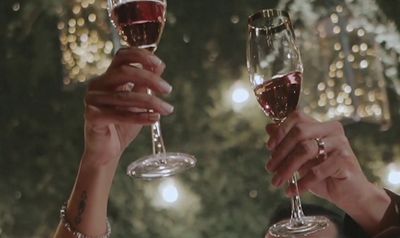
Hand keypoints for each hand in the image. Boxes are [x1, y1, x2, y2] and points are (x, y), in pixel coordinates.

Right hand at [82, 48, 173, 165]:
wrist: (107, 152)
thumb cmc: (122, 125)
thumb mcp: (138, 102)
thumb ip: (145, 84)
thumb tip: (159, 65)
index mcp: (108, 78)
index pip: (121, 56)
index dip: (140, 55)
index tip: (159, 64)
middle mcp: (97, 85)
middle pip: (124, 72)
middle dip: (150, 79)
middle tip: (168, 90)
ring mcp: (92, 101)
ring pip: (125, 96)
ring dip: (151, 102)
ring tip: (167, 109)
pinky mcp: (92, 117)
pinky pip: (119, 115)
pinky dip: (140, 117)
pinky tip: (155, 118)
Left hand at [265, 110, 369, 205]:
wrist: (350, 194)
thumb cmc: (324, 174)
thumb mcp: (302, 158)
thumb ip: (287, 143)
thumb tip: (269, 127)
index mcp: (321, 126)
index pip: (297, 117)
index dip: (280, 130)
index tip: (269, 147)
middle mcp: (332, 130)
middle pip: (299, 132)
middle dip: (280, 152)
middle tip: (270, 169)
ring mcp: (340, 144)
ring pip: (306, 150)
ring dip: (287, 168)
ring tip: (277, 182)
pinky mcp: (345, 161)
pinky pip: (317, 171)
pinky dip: (302, 182)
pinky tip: (292, 191)